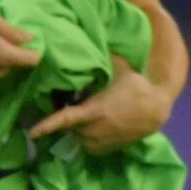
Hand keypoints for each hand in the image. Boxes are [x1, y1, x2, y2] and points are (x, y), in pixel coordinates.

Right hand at [0, 6, 38, 84]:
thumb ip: (10, 29)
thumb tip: (29, 38)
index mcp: (3, 55)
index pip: (31, 60)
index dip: (35, 51)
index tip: (31, 42)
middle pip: (16, 65)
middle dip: (14, 53)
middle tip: (1, 37)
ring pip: (2, 70)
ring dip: (0, 59)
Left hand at [30, 56, 169, 154]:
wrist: (158, 108)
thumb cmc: (137, 86)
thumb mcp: (119, 68)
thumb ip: (101, 57)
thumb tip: (87, 40)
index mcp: (94, 111)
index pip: (65, 119)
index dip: (47, 125)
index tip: (32, 131)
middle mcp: (95, 130)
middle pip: (69, 128)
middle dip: (66, 119)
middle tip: (69, 104)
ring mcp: (102, 141)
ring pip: (78, 138)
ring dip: (76, 129)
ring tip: (84, 115)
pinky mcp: (108, 149)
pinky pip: (89, 145)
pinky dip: (87, 137)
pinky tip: (94, 125)